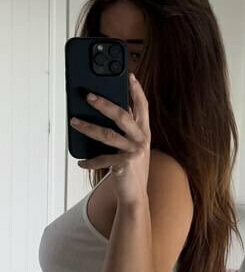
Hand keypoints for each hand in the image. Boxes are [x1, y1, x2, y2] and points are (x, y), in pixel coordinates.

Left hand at [70, 73, 150, 204]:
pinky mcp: (125, 165)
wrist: (135, 196)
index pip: (142, 106)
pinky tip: (81, 162)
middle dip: (104, 104)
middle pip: (122, 116)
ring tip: (74, 122)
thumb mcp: (131, 146)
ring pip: (108, 135)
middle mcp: (142, 139)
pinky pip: (102, 159)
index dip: (137, 91)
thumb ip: (124, 130)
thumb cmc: (130, 168)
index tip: (130, 76)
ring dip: (88, 127)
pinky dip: (90, 161)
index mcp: (144, 132)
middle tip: (89, 96)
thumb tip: (105, 110)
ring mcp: (135, 152)